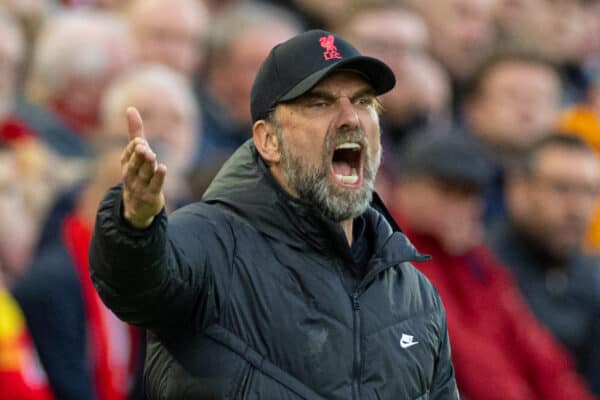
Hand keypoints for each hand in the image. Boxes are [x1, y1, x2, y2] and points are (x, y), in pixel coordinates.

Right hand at [121, 107, 166, 228]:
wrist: (137, 206)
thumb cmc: (138, 173)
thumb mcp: (136, 153)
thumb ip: (134, 132)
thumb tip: (130, 108)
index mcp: (126, 164)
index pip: (128, 154)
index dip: (133, 148)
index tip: (139, 140)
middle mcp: (131, 175)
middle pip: (134, 164)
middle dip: (137, 155)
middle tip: (142, 145)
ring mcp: (140, 186)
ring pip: (144, 174)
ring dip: (147, 164)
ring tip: (151, 154)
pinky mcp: (151, 195)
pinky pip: (155, 185)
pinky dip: (159, 177)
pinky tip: (163, 168)